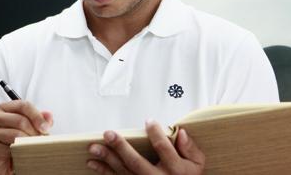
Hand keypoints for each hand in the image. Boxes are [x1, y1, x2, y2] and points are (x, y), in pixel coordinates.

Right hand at [0, 100, 52, 174]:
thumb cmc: (10, 146)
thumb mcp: (27, 130)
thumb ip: (37, 120)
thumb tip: (48, 115)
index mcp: (3, 109)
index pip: (23, 105)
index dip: (37, 115)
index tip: (46, 127)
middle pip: (20, 118)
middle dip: (35, 130)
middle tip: (41, 139)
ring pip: (17, 130)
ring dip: (29, 139)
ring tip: (33, 145)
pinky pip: (11, 142)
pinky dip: (22, 147)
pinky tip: (24, 150)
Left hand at [86, 120, 204, 174]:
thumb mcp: (197, 163)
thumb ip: (190, 148)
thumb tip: (180, 133)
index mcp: (175, 170)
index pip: (163, 148)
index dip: (155, 133)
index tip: (149, 121)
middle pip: (136, 163)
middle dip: (121, 147)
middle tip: (109, 134)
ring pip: (123, 172)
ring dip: (107, 159)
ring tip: (94, 147)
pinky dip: (103, 171)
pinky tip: (93, 163)